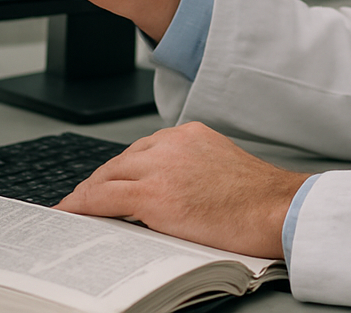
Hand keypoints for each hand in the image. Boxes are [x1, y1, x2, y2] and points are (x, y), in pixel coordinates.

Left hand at [57, 122, 309, 259]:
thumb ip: (189, 170)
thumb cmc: (260, 200)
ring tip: (72, 211)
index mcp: (188, 135)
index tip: (104, 184)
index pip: (139, 151)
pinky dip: (81, 206)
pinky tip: (71, 215)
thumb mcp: (220, 170)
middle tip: (80, 200)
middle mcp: (171, 143)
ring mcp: (161, 167)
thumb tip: (165, 193)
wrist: (279, 210)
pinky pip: (103, 198)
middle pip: (119, 161)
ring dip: (85, 195)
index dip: (117, 171)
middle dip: (98, 183)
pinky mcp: (154, 195)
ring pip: (106, 177)